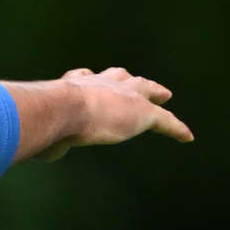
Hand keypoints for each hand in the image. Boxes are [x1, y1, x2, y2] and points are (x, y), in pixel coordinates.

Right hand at [31, 67, 193, 162]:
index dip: (88, 79)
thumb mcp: (42, 126)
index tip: (88, 77)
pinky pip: (164, 120)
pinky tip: (186, 136)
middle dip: (127, 79)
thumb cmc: (44, 119)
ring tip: (164, 95)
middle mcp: (100, 83)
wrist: (62, 109)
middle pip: (119, 76)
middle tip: (135, 80)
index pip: (85, 78)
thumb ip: (48, 137)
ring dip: (153, 92)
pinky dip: (175, 128)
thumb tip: (46, 153)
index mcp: (74, 86)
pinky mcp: (144, 112)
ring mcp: (124, 95)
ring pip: (144, 90)